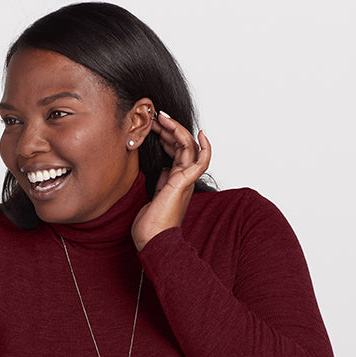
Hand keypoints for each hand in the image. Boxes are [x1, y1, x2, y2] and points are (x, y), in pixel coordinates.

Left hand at [131, 114, 210, 250]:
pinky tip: (201, 134)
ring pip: (188, 147)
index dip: (167, 137)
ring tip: (162, 117)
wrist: (152, 240)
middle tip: (156, 116)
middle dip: (170, 128)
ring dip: (176, 129)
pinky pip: (201, 161)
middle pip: (183, 146)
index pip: (177, 152)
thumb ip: (162, 181)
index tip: (155, 127)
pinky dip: (205, 147)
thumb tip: (165, 168)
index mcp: (177, 181)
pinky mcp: (184, 182)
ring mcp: (185, 180)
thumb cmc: (150, 224)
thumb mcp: (154, 195)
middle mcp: (184, 179)